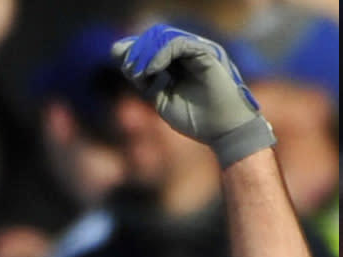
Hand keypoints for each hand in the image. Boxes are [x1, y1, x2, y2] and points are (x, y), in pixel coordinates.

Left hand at [112, 24, 274, 167]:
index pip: (151, 46)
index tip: (125, 68)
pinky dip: (160, 55)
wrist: (224, 133)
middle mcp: (188, 53)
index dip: (134, 51)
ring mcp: (198, 52)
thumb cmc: (197, 120)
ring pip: (164, 37)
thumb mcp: (160, 98)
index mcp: (178, 63)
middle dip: (138, 50)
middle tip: (130, 70)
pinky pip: (177, 44)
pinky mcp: (206, 53)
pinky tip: (152, 72)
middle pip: (155, 37)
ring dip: (146, 53)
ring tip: (139, 73)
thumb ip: (143, 78)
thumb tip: (118, 53)